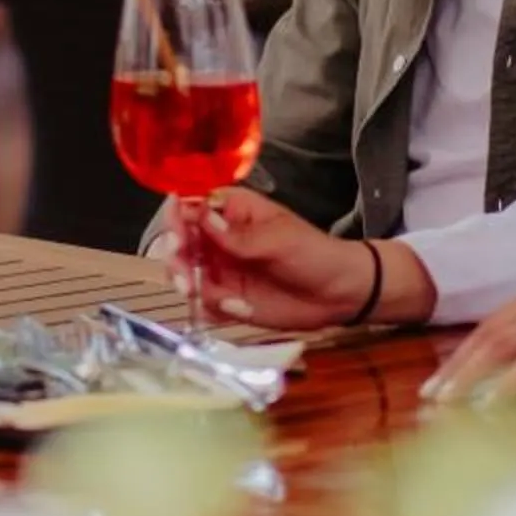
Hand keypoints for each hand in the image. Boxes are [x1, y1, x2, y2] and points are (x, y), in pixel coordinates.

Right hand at [176, 187, 383, 331]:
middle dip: (176, 258)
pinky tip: (238, 310)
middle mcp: (219, 239)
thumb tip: (201, 216)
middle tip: (185, 277)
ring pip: (186, 274)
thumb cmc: (314, 253)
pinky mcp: (227, 299)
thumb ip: (239, 235)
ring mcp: (221, 270)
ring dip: (187, 284)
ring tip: (199, 294)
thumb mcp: (279, 240)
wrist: (338, 293)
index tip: (177, 235)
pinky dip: (212, 308)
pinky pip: (205, 303)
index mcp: (232, 211)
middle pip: (180, 242)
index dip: (178, 217)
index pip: (193, 206)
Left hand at [422, 277, 515, 404]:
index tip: (443, 378)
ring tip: (449, 402)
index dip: (464, 351)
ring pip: (502, 345)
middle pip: (489, 332)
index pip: (493, 322)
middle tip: (433, 394)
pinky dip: (506, 385)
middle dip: (458, 365)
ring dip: (470, 376)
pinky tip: (489, 404)